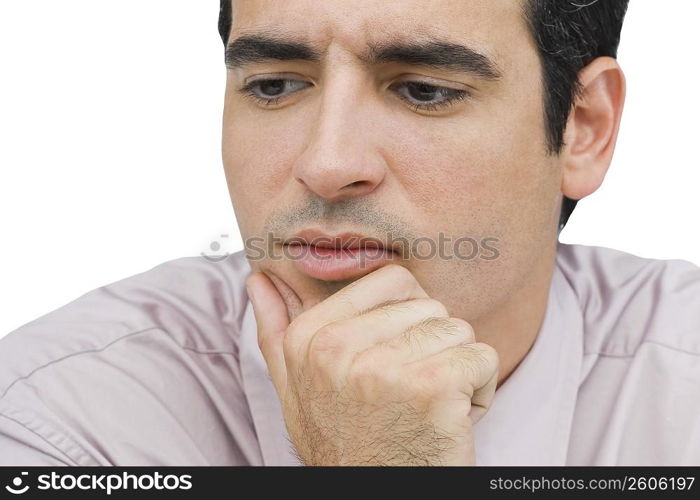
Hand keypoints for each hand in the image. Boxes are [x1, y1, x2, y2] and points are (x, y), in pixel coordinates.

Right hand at [245, 264, 498, 465]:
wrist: (376, 497)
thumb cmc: (344, 443)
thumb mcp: (296, 389)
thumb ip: (276, 331)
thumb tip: (257, 280)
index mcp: (310, 337)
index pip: (394, 280)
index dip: (408, 317)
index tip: (393, 355)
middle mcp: (340, 347)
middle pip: (430, 305)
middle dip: (432, 346)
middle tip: (409, 391)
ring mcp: (385, 366)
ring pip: (458, 330)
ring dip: (457, 368)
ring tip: (427, 404)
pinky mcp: (432, 386)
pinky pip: (482, 357)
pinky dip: (480, 390)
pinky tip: (450, 417)